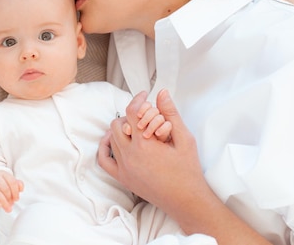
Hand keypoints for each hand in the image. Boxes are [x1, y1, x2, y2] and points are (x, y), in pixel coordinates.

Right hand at [0, 170, 23, 214]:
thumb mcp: (7, 184)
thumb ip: (16, 185)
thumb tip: (21, 188)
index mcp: (3, 173)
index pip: (12, 182)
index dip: (15, 192)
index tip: (17, 199)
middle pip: (5, 188)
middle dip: (10, 198)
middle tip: (11, 206)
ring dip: (4, 202)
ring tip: (7, 209)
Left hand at [98, 90, 205, 212]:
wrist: (186, 200)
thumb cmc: (188, 170)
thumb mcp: (184, 138)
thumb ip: (171, 113)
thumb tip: (161, 92)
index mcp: (144, 144)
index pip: (131, 112)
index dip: (137, 100)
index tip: (144, 95)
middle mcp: (130, 156)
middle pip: (117, 123)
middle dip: (129, 115)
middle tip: (142, 115)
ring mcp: (124, 168)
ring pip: (111, 139)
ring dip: (121, 129)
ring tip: (134, 127)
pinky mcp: (123, 179)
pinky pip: (104, 160)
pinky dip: (105, 147)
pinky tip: (112, 141)